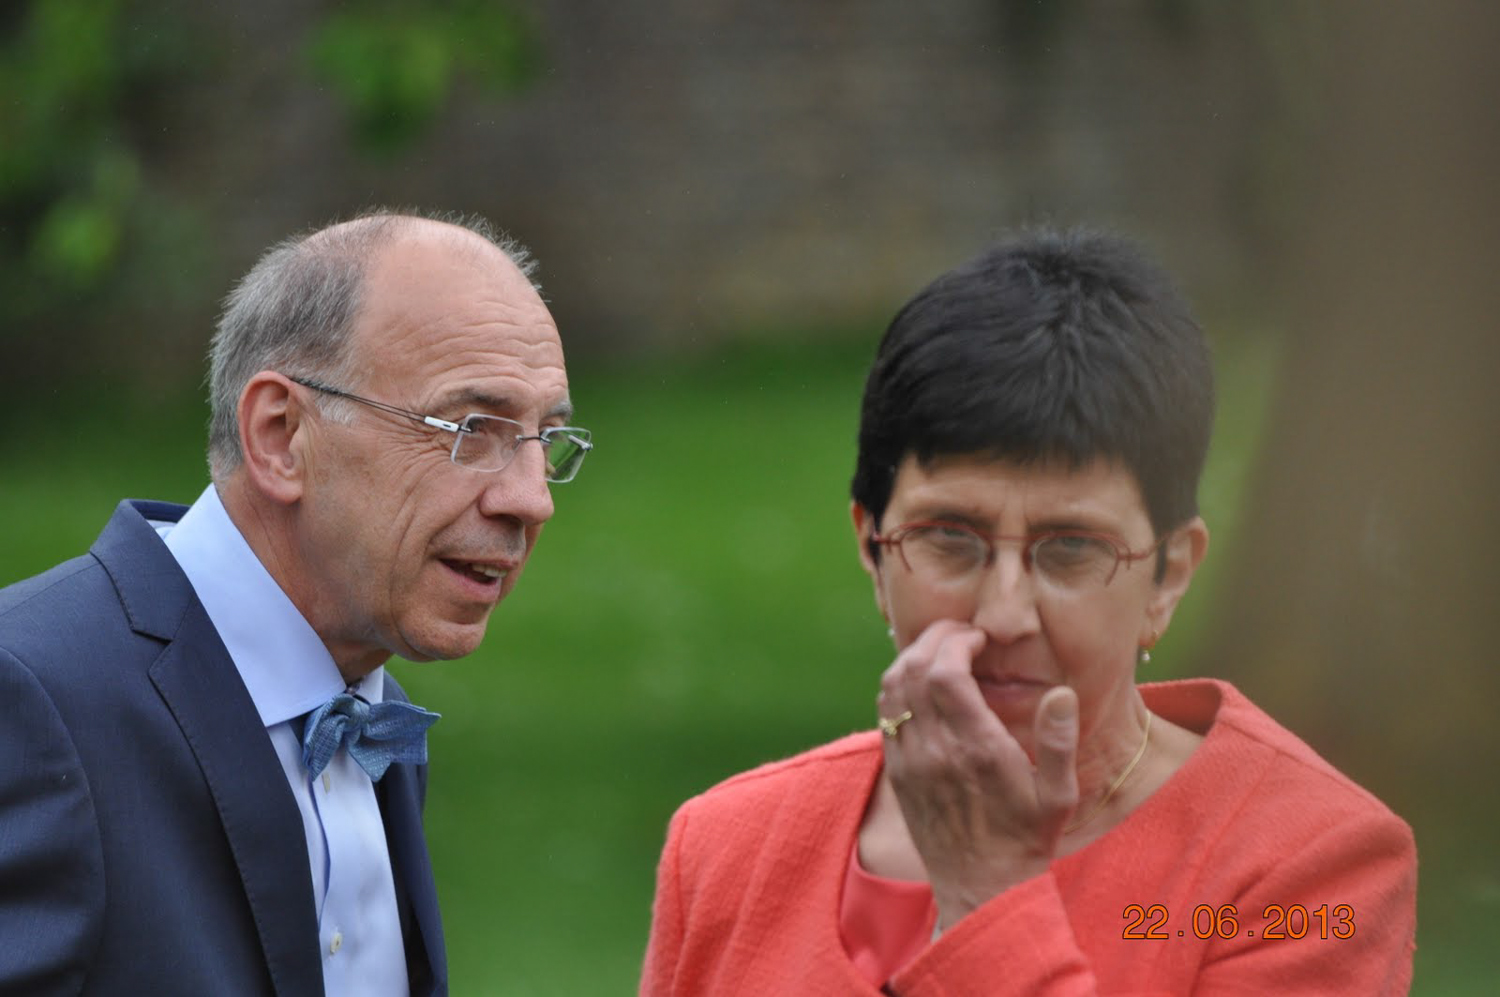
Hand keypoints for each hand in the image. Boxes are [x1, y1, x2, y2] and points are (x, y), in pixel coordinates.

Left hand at [878, 619, 1079, 928]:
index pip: (945, 672)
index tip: (978, 638)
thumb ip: (1060, 740)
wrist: (980, 887)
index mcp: (976, 748)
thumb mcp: (1058, 795)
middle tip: (959, 635)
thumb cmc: (1026, 839)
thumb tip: (1061, 692)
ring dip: (911, 659)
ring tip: (940, 652)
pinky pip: (885, 714)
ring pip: (891, 688)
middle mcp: (935, 750)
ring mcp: (909, 761)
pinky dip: (898, 687)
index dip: (956, 641)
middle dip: (933, 639)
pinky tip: (922, 685)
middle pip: (912, 670)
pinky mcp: (897, 772)